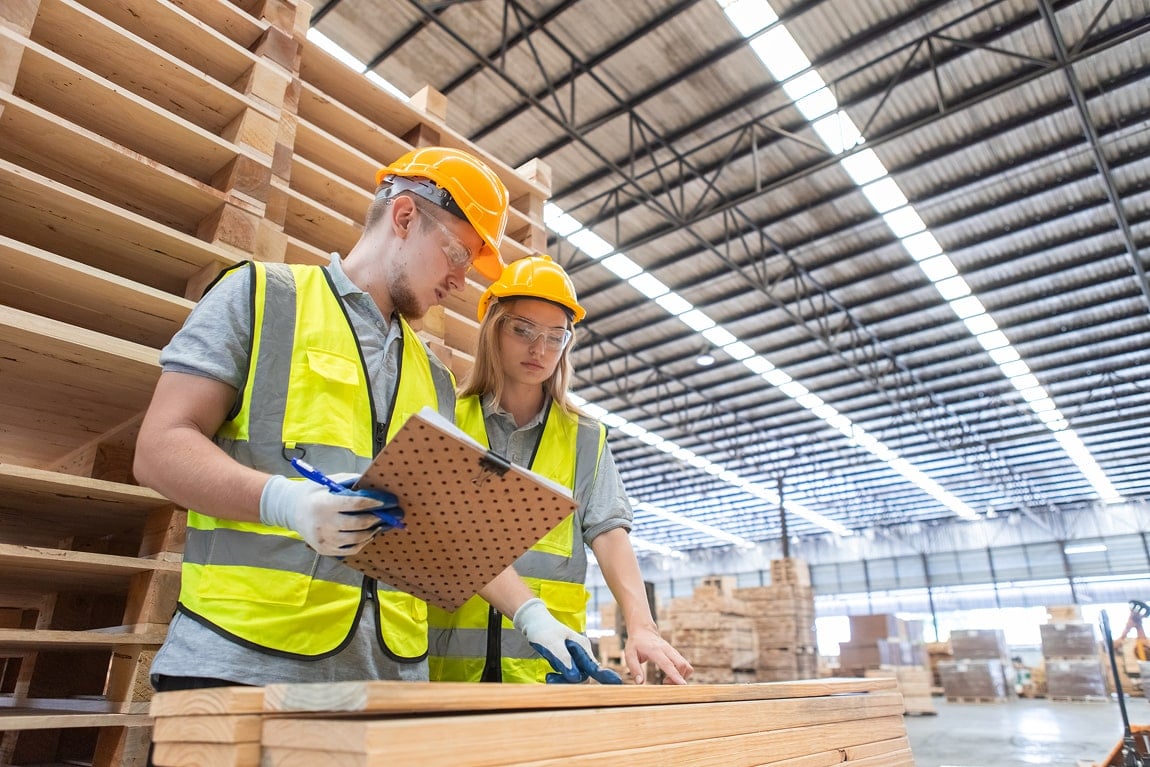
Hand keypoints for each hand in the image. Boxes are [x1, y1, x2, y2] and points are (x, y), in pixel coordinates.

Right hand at [259, 473, 402, 555]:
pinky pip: (351, 549)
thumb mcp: (331, 482)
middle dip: (381, 518)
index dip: (376, 502)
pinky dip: (364, 542)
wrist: (292, 510)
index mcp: (324, 503)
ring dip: (374, 530)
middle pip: (360, 524)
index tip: (390, 500)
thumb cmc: (317, 493)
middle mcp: (323, 524)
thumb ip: (353, 484)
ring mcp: (324, 539)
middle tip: (395, 513)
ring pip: (358, 539)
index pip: (355, 504)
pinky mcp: (325, 550)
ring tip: (384, 523)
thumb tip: (377, 487)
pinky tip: (370, 533)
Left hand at [512, 598, 621, 683]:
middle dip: (569, 681)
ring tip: (548, 677)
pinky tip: (549, 675)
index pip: (595, 667)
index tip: (617, 683)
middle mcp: (582, 653)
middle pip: (583, 675)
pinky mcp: (568, 660)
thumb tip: (576, 677)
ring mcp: (575, 657)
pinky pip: (567, 674)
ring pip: (574, 676)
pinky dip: (559, 677)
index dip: (605, 677)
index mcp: (582, 647)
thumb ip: (564, 660)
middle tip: (550, 679)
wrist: (533, 622)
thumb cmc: (543, 630)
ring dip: (562, 680)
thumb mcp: (552, 644)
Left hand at [622, 624, 692, 684]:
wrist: (643, 631)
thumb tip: (640, 683)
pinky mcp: (676, 654)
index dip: (675, 675)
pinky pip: (685, 665)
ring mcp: (673, 652)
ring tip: (666, 681)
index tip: (682, 685)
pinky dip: (681, 674)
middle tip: (665, 684)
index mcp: (655, 650)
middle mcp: (667, 650)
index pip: (668, 664)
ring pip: (686, 665)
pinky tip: (670, 676)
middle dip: (679, 679)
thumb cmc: (635, 644)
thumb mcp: (629, 655)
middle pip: (682, 664)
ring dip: (681, 677)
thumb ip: (634, 669)